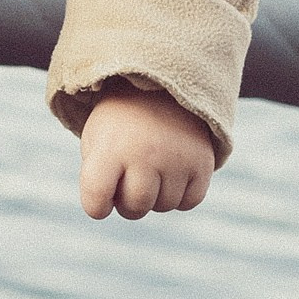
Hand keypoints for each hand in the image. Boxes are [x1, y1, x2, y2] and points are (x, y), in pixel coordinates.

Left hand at [78, 79, 216, 219]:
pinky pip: (188, 202)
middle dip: (128, 200)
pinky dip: (179, 193)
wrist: (159, 86)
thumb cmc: (120, 125)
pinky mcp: (202, 163)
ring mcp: (176, 159)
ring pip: (163, 206)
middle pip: (134, 207)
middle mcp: (145, 154)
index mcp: (110, 148)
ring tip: (151, 162)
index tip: (99, 197)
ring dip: (155, 194)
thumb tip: (117, 212)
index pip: (96, 198)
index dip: (96, 205)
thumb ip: (99, 183)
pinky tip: (172, 168)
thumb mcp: (97, 142)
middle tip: (128, 174)